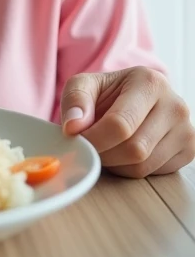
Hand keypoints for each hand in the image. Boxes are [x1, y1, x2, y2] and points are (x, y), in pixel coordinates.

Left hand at [61, 66, 194, 176]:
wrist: (132, 97)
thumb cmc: (107, 92)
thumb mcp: (84, 85)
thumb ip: (75, 100)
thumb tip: (74, 127)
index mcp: (150, 82)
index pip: (121, 124)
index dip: (94, 139)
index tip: (78, 140)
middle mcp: (175, 105)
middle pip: (134, 149)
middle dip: (105, 153)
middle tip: (91, 146)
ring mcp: (186, 130)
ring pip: (143, 166)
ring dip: (116, 164)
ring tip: (107, 145)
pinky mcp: (189, 151)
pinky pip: (153, 174)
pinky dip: (131, 169)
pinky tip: (125, 151)